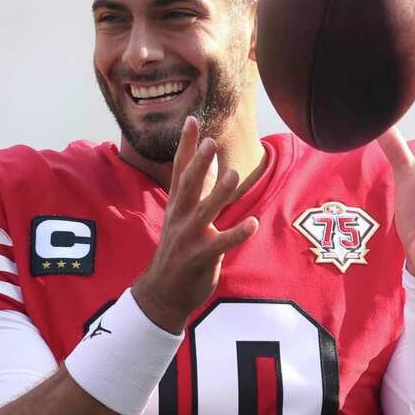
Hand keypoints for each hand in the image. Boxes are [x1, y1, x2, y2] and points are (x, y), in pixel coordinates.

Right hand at [133, 117, 259, 332]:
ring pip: (205, 212)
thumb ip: (198, 186)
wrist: (162, 293)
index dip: (186, 146)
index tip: (192, 120)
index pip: (180, 170)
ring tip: (234, 174)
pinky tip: (252, 224)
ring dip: (220, 193)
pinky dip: (237, 234)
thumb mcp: (182, 215)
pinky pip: (221, 244)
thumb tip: (208, 156)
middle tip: (210, 142)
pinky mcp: (200, 257)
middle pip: (189, 185)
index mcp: (176, 205)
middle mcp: (179, 218)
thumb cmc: (178, 250)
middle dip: (199, 163)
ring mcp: (188, 238)